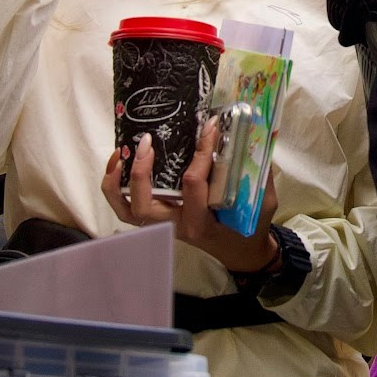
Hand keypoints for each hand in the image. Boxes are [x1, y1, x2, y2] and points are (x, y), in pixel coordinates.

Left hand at [100, 121, 276, 276]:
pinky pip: (126, 208)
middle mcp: (176, 226)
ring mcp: (162, 225)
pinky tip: (119, 164)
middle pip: (145, 203)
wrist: (240, 249)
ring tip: (124, 151)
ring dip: (120, 181)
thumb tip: (249, 134)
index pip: (193, 184)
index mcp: (201, 224)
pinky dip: (115, 188)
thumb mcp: (262, 203)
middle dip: (142, 172)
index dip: (201, 152)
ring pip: (128, 209)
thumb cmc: (250, 227)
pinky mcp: (156, 220)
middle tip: (149, 141)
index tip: (210, 126)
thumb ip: (257, 173)